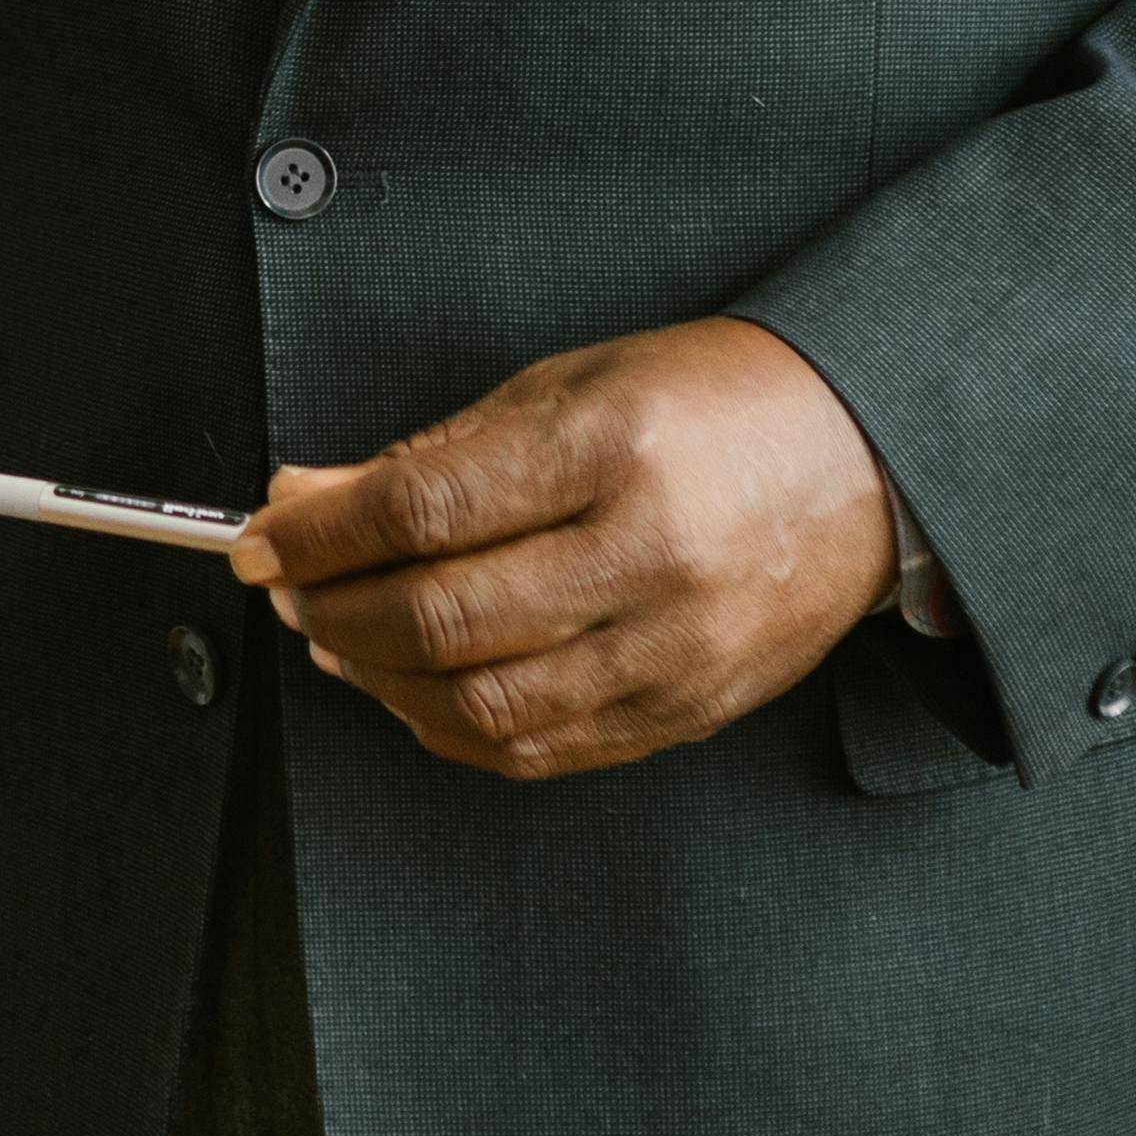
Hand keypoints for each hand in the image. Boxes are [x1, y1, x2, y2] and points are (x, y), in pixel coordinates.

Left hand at [230, 318, 898, 781]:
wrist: (871, 456)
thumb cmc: (721, 402)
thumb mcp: (574, 385)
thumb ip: (438, 451)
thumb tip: (312, 495)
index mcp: (614, 447)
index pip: (424, 506)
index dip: (320, 532)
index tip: (263, 535)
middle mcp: (649, 554)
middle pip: (441, 615)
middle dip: (334, 606)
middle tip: (290, 586)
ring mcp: (674, 649)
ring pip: (480, 703)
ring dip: (378, 677)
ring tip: (339, 636)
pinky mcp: (687, 713)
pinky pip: (539, 750)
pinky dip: (451, 730)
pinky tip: (413, 690)